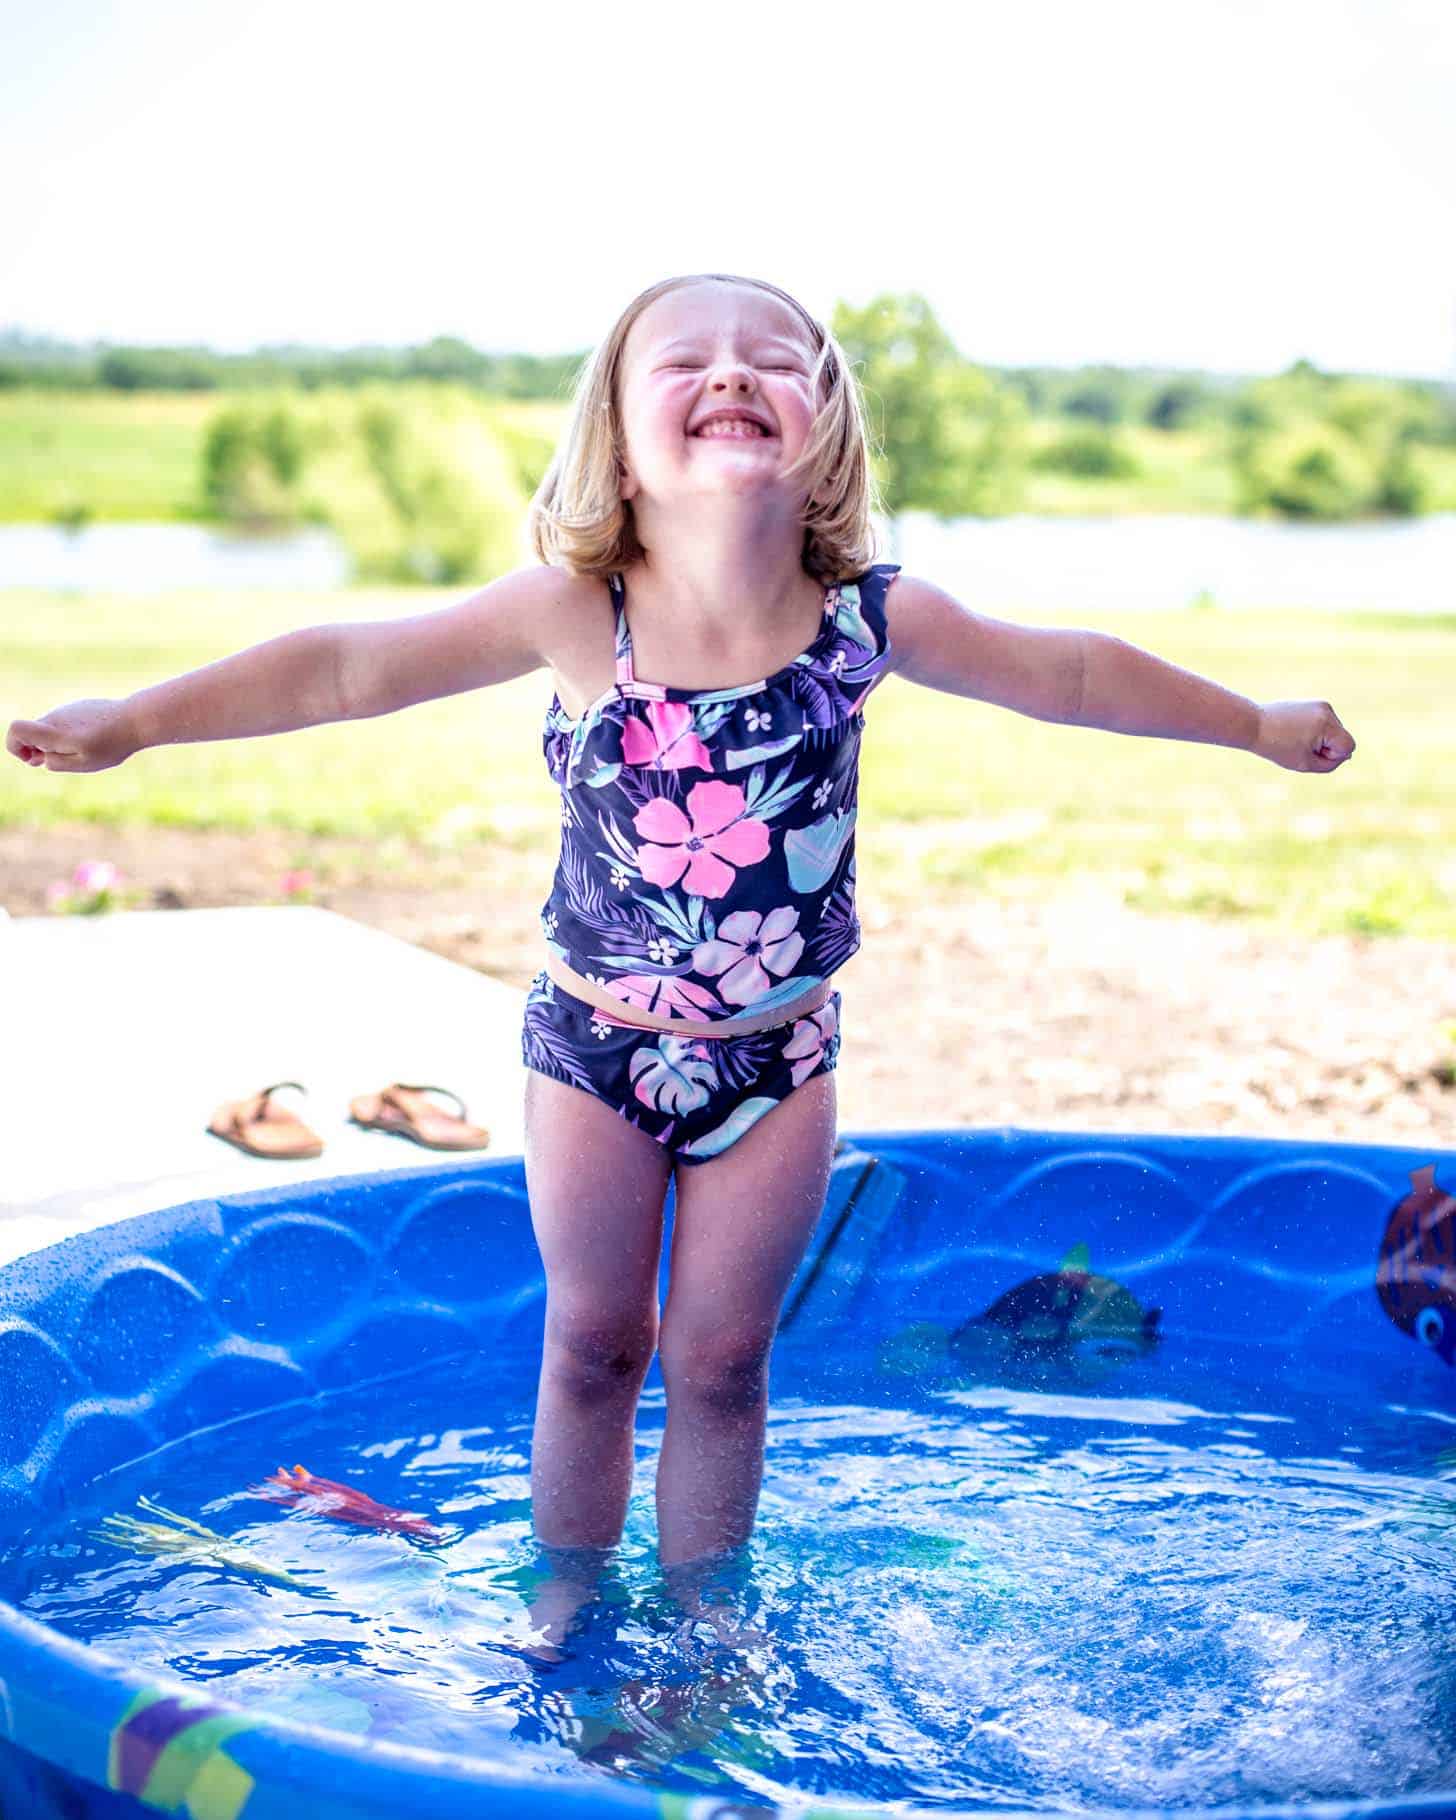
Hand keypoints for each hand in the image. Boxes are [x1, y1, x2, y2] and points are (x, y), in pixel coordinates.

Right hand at [6, 699, 139, 772]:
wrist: (135, 721)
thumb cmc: (110, 746)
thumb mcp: (83, 764)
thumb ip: (56, 762)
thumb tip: (40, 758)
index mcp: (53, 731)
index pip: (15, 729)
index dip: (15, 746)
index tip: (33, 758)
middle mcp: (55, 716)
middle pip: (31, 732)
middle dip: (36, 749)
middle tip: (59, 759)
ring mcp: (66, 710)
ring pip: (49, 729)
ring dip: (55, 743)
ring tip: (81, 751)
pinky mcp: (77, 708)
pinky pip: (63, 724)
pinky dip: (68, 735)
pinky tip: (91, 740)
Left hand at [1253, 700, 1354, 772]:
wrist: (1252, 724)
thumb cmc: (1277, 746)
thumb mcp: (1306, 764)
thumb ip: (1331, 763)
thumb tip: (1346, 754)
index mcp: (1326, 723)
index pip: (1348, 746)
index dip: (1331, 756)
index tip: (1308, 752)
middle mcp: (1327, 710)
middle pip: (1341, 738)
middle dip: (1325, 747)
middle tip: (1297, 744)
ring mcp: (1321, 704)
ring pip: (1334, 732)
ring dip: (1319, 740)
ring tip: (1294, 737)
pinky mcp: (1313, 703)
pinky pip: (1324, 724)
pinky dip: (1313, 731)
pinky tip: (1294, 731)